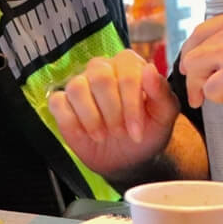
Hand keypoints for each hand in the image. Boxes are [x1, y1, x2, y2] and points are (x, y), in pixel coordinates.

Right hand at [47, 49, 179, 178]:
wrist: (129, 158)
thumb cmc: (148, 131)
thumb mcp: (164, 116)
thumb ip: (162, 92)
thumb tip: (150, 69)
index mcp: (129, 65)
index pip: (127, 72)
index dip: (131, 104)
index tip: (137, 131)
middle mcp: (102, 68)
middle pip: (100, 78)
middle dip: (112, 112)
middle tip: (121, 133)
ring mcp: (80, 84)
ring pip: (76, 88)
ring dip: (92, 118)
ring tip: (103, 136)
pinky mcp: (62, 102)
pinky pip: (58, 102)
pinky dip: (72, 122)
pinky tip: (85, 134)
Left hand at [178, 2, 222, 133]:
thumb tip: (222, 57)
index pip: (202, 30)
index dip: (195, 53)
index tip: (197, 70)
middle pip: (192, 49)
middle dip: (192, 73)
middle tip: (199, 94)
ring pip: (194, 67)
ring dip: (205, 86)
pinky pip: (209, 88)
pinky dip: (219, 98)